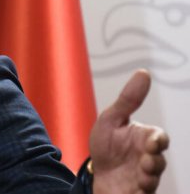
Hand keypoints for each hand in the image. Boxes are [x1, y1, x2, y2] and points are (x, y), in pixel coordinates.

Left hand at [90, 70, 169, 193]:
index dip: (158, 140)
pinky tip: (135, 191)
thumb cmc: (107, 145)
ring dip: (148, 179)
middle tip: (146, 161)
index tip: (154, 141)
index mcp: (144, 140)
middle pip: (158, 162)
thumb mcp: (112, 119)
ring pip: (152, 180)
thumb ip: (129, 99)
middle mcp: (148, 160)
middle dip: (154, 162)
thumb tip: (144, 72)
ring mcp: (144, 179)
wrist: (95, 174)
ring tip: (140, 177)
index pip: (159, 139)